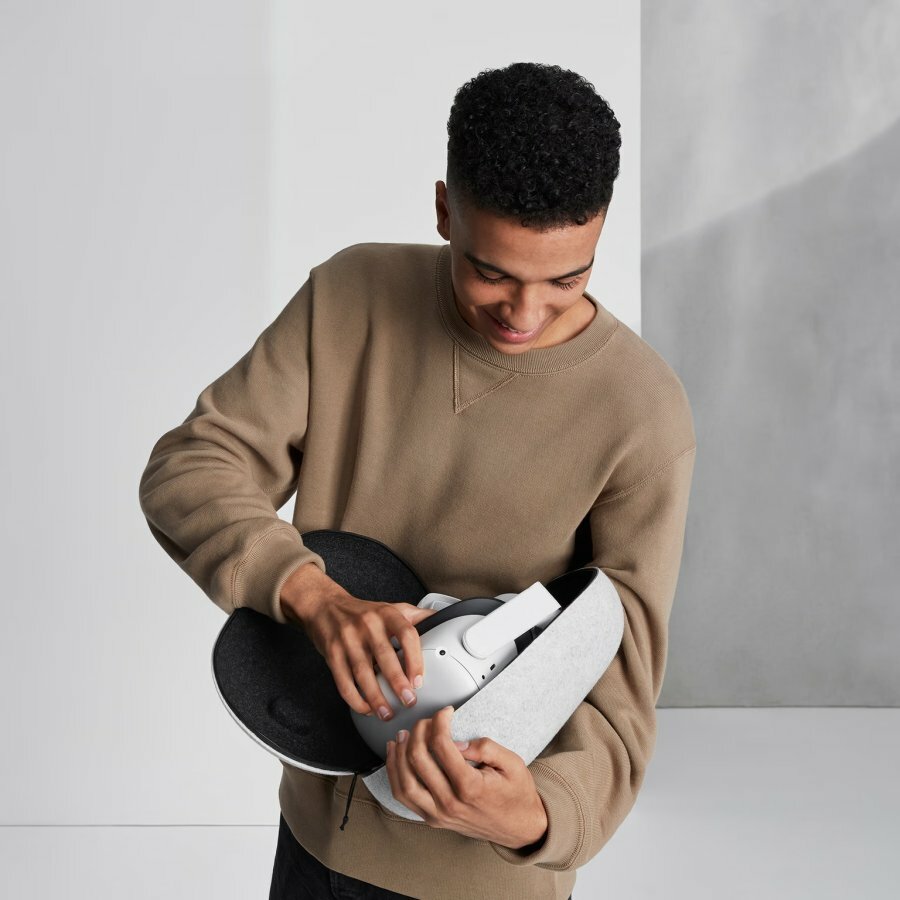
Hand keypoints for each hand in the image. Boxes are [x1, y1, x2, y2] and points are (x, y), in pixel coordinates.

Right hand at [279, 562, 437, 720]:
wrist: (325, 606)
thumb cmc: (363, 612)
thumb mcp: (391, 608)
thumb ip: (416, 616)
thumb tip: (442, 618)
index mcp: (386, 614)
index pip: (406, 634)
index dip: (415, 659)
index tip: (419, 680)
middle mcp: (367, 624)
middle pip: (385, 656)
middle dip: (397, 682)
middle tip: (408, 701)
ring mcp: (348, 639)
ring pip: (363, 673)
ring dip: (376, 697)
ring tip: (387, 713)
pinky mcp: (332, 653)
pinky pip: (343, 681)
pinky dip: (355, 699)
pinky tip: (365, 708)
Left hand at [385, 706, 548, 849]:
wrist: (521, 829)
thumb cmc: (517, 795)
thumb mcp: (512, 763)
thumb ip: (486, 747)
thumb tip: (459, 742)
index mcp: (470, 787)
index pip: (442, 746)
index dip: (440, 721)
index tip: (446, 712)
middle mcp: (451, 803)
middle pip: (419, 760)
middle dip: (418, 732)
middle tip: (425, 721)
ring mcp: (439, 814)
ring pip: (404, 783)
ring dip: (398, 755)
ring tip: (401, 736)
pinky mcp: (434, 819)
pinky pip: (405, 799)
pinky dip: (395, 776)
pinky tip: (395, 758)